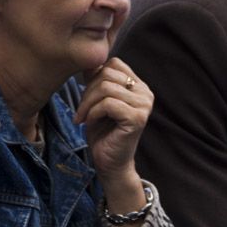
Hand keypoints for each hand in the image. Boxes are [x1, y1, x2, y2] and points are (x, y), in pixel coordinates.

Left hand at [74, 58, 153, 212]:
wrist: (110, 163)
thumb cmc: (103, 132)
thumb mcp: (97, 101)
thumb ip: (98, 81)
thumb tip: (88, 62)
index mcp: (139, 86)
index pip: (114, 63)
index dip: (94, 76)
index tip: (86, 96)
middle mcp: (146, 93)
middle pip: (108, 73)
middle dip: (88, 91)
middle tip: (81, 110)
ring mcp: (144, 105)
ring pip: (106, 88)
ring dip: (87, 103)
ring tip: (83, 117)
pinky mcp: (137, 118)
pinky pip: (107, 104)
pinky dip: (93, 113)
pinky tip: (90, 123)